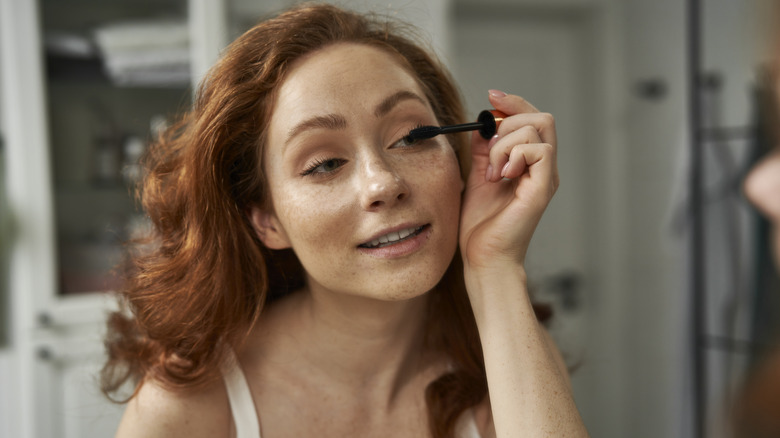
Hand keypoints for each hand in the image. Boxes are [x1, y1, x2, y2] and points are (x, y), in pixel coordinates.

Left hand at [459, 90, 558, 271]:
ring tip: (493, 172)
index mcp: (530, 165)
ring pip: (538, 130)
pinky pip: (540, 150)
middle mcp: (543, 169)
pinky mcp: (543, 188)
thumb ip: (483, 151)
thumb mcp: (477, 177)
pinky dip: (514, 155)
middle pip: (542, 118)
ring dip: (506, 144)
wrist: (483, 257)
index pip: (533, 120)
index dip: (514, 103)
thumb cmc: (481, 225)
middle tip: (489, 149)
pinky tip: (501, 176)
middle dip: (509, 121)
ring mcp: (545, 178)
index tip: (492, 96)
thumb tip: (483, 125)